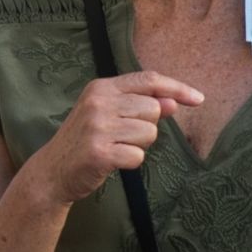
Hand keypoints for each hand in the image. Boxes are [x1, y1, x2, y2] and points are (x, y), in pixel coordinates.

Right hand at [29, 72, 203, 206]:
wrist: (53, 171)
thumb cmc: (88, 140)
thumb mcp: (110, 115)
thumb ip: (141, 106)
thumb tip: (173, 102)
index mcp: (102, 88)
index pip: (149, 80)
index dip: (177, 88)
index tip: (199, 99)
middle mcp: (98, 103)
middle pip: (153, 109)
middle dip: (147, 126)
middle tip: (122, 136)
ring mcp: (97, 127)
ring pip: (149, 133)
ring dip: (139, 145)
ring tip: (115, 147)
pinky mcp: (99, 152)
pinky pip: (138, 156)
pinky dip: (131, 162)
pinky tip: (112, 160)